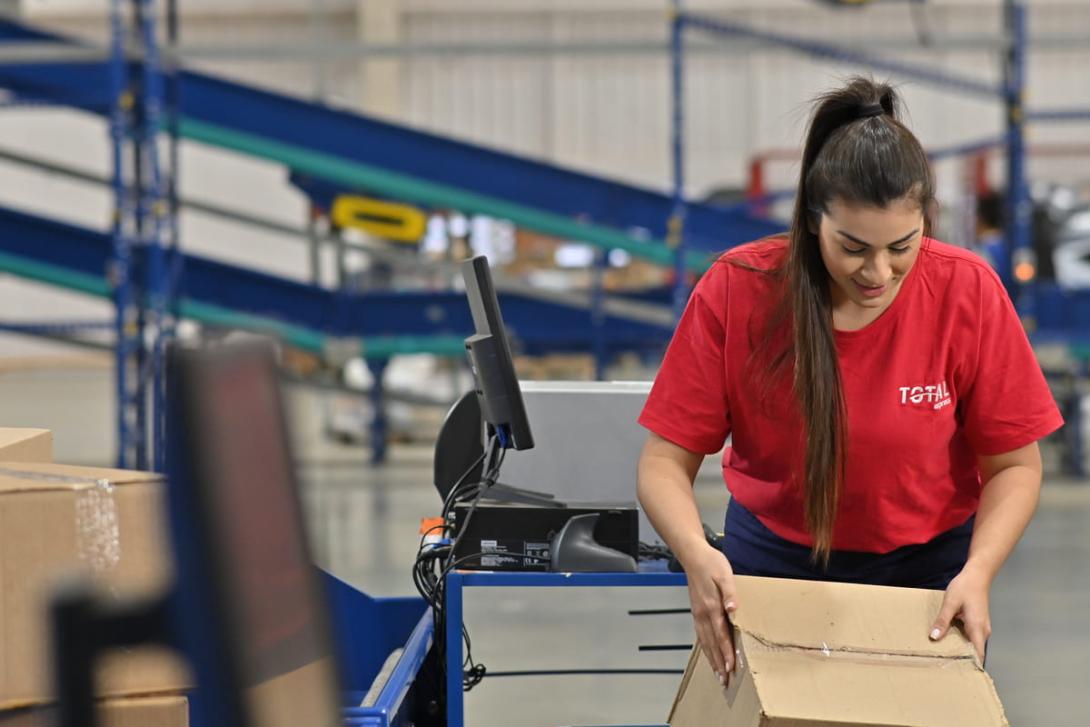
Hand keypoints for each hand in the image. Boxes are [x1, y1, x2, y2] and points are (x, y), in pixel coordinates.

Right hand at [682, 543, 738, 686]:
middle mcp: (703, 614)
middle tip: (724, 681)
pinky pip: (701, 634)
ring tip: (718, 674)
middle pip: (712, 643)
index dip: (726, 652)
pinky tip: (709, 653)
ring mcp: (698, 613)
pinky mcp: (696, 611)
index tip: (731, 668)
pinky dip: (705, 648)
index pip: (721, 635)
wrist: (692, 555)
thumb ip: (730, 593)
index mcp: (711, 607)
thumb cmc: (711, 563)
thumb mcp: (724, 574)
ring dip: (712, 659)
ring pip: (705, 641)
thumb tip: (733, 610)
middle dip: (719, 663)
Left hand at [930, 565, 991, 661]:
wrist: (977, 575)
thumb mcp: (950, 603)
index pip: (978, 654)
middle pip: (974, 651)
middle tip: (944, 666)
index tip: (958, 673)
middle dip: (961, 659)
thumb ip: (943, 621)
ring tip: (943, 655)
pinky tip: (948, 639)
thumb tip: (934, 637)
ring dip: (960, 649)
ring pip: (972, 644)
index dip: (970, 665)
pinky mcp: (977, 623)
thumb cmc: (965, 587)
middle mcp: (982, 631)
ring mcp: (981, 627)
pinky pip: (970, 637)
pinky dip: (961, 640)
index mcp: (977, 628)